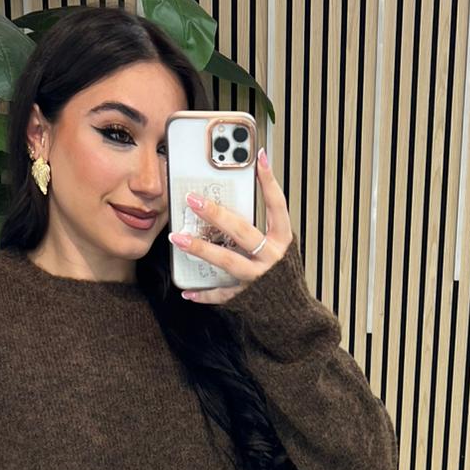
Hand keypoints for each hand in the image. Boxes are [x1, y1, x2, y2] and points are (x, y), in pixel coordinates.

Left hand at [168, 147, 291, 304]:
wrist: (291, 313)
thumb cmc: (281, 275)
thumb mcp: (277, 245)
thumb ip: (258, 225)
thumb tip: (229, 199)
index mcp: (283, 239)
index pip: (277, 205)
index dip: (269, 181)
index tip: (260, 157)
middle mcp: (272, 257)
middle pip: (242, 231)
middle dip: (215, 214)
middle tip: (192, 200)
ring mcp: (259, 277)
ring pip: (228, 261)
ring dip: (201, 249)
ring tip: (179, 238)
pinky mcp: (247, 297)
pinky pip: (222, 293)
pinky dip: (203, 293)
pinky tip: (186, 290)